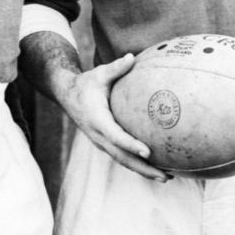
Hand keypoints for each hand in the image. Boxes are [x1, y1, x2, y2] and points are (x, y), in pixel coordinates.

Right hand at [60, 53, 169, 181]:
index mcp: (97, 119)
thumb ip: (116, 68)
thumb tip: (132, 56)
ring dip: (142, 171)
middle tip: (165, 176)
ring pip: (122, 161)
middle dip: (143, 168)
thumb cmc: (86, 83)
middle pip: (121, 157)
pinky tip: (154, 166)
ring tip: (166, 177)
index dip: (131, 145)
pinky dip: (136, 164)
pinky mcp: (104, 143)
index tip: (147, 152)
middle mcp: (98, 135)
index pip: (115, 136)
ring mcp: (100, 142)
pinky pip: (121, 157)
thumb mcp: (99, 73)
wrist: (67, 95)